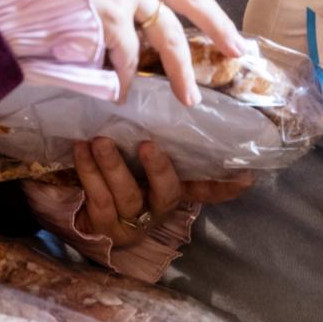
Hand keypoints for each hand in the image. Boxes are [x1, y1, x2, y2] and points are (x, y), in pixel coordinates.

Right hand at [40, 0, 248, 105]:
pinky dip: (128, 75)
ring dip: (175, 71)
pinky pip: (126, 55)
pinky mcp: (104, 15)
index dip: (205, 6)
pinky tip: (124, 90)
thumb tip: (134, 13)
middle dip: (217, 30)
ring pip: (160, 37)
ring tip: (184, 98)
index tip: (227, 27)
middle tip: (238, 54)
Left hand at [71, 137, 253, 246]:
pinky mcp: (105, 227)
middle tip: (147, 144)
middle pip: (167, 192)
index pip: (206, 189)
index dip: (226, 184)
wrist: (76, 204)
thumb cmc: (114, 165)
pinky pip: (98, 199)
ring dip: (112, 166)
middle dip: (158, 169)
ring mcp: (132, 221)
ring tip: (100, 141)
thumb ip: (156, 134)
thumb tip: (175, 95)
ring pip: (127, 196)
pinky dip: (88, 172)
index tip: (246, 176)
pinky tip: (81, 150)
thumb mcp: (136, 152)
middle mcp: (158, 208)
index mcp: (172, 189)